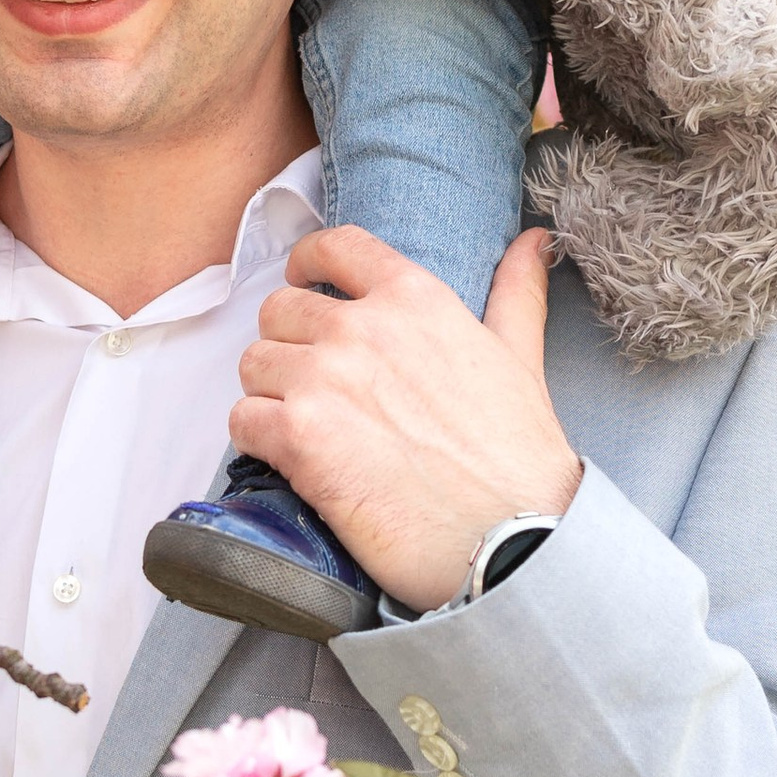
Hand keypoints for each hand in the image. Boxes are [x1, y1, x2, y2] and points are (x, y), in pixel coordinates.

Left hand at [232, 225, 582, 614]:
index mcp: (413, 298)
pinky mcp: (297, 437)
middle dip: (289, 345)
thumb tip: (533, 240)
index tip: (303, 281)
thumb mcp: (520, 357)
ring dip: (270, 394)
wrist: (508, 536)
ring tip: (309, 428)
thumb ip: (516, 292)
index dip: (307, 262)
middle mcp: (360, 326)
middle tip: (317, 387)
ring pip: (253, 365)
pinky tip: (293, 461)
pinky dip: (258, 440)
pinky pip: (243, 420)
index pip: (335, 247)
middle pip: (279, 311)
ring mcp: (323, 379)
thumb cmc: (517, 455)